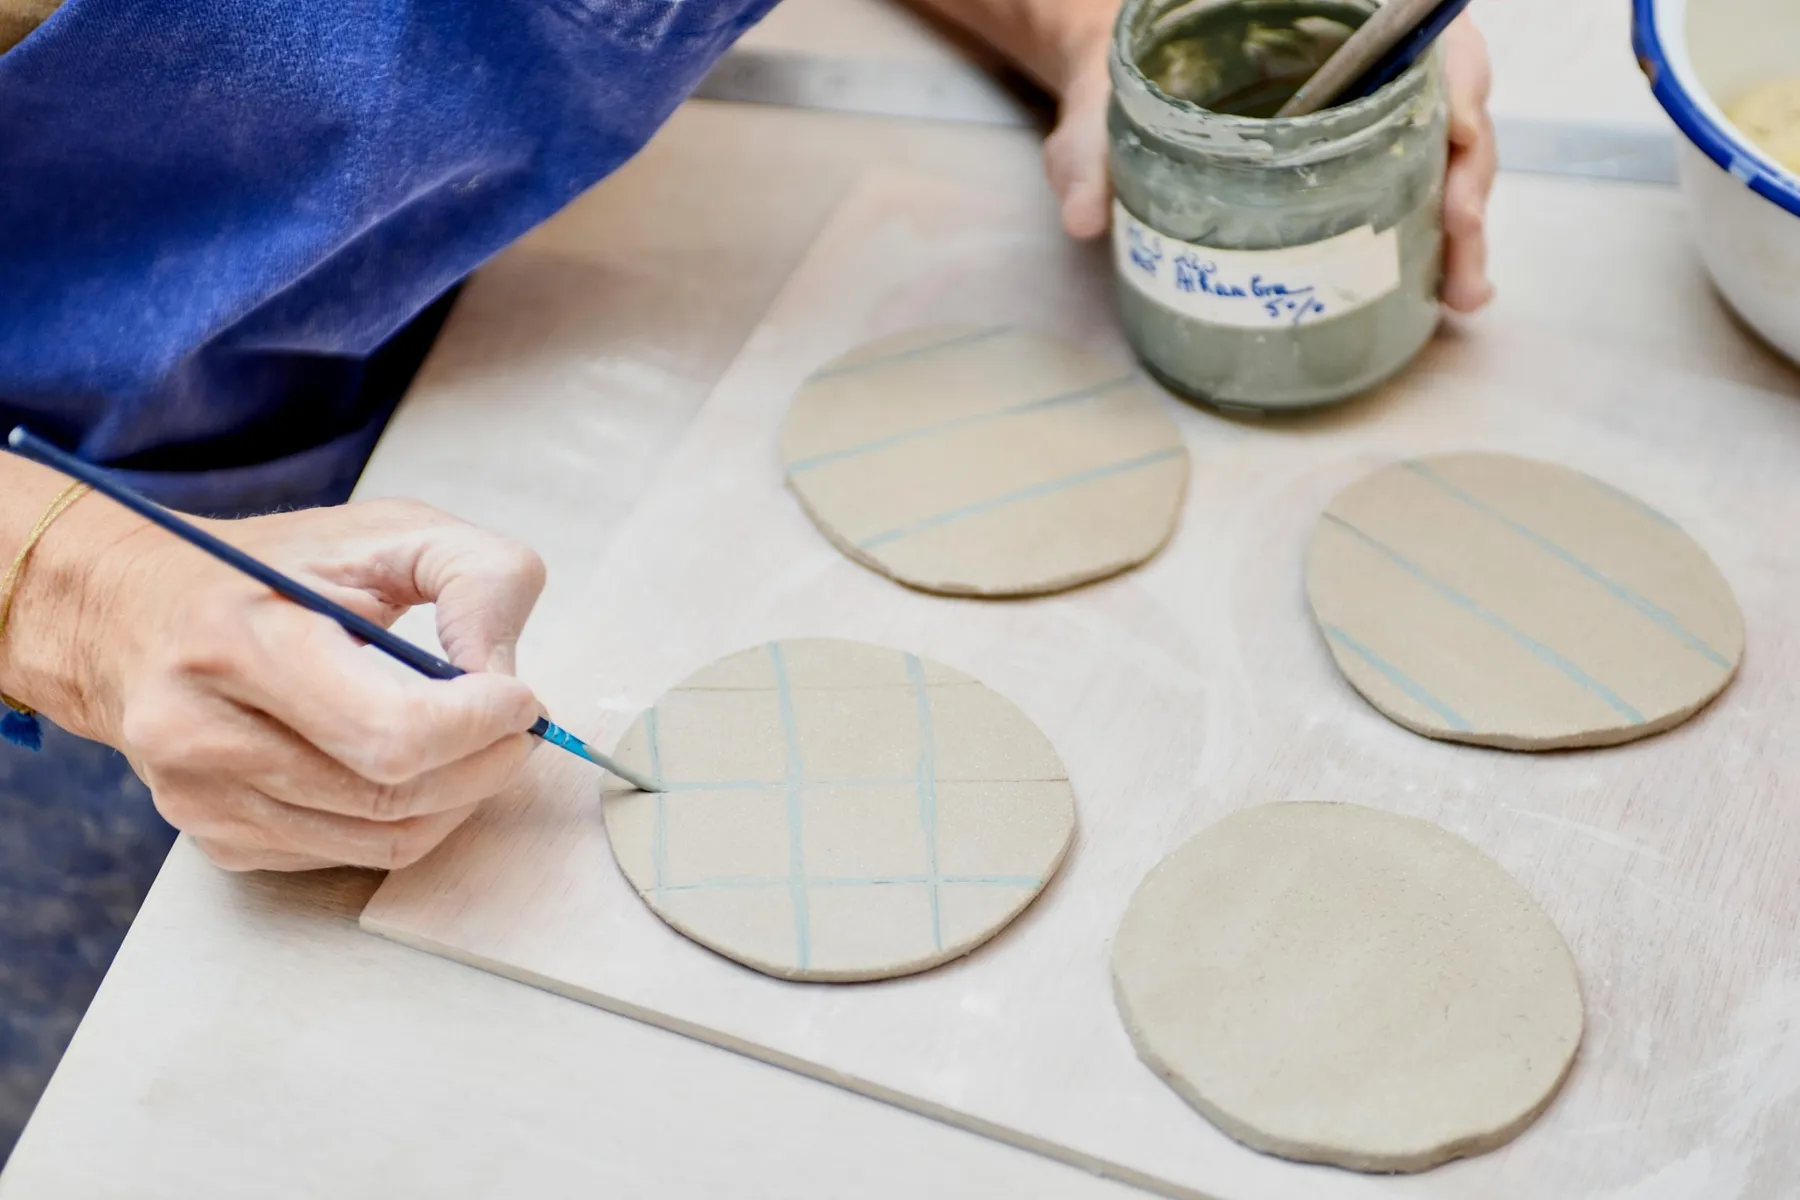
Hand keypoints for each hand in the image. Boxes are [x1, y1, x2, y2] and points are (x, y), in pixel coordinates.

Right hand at [54, 499, 546, 871]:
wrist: (133, 613)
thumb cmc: (270, 569)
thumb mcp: (384, 530)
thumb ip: (472, 578)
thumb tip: (504, 672)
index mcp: (238, 642)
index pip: (390, 732)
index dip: (479, 724)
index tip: (519, 697)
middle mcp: (202, 733)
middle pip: (394, 795)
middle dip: (485, 762)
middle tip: (518, 725)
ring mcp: (203, 799)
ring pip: (383, 839)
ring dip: (459, 796)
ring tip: (479, 744)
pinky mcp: (218, 839)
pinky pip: (351, 855)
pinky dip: (409, 818)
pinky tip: (413, 766)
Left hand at [1043, 13, 1498, 312]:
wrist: (1110, 80)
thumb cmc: (1118, 71)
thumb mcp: (1097, 103)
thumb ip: (1089, 150)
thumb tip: (1082, 215)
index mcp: (1318, 13)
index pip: (1418, 32)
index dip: (1455, 79)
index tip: (1455, 137)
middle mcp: (1355, 56)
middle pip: (1445, 100)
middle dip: (1467, 175)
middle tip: (1461, 244)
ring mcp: (1362, 111)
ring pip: (1441, 150)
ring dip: (1460, 222)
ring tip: (1460, 292)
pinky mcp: (1354, 159)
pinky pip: (1413, 186)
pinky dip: (1434, 236)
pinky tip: (1441, 289)